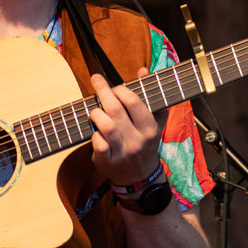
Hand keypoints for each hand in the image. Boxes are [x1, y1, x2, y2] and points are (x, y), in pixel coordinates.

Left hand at [88, 70, 167, 186]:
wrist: (140, 177)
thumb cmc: (144, 143)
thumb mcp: (153, 121)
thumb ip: (148, 95)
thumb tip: (143, 71)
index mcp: (150, 128)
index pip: (135, 103)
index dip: (122, 90)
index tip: (115, 86)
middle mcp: (137, 140)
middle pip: (117, 111)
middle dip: (104, 92)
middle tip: (97, 82)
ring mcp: (122, 152)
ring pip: (107, 127)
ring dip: (96, 113)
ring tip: (94, 110)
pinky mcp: (108, 162)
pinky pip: (98, 145)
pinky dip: (94, 135)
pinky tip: (94, 131)